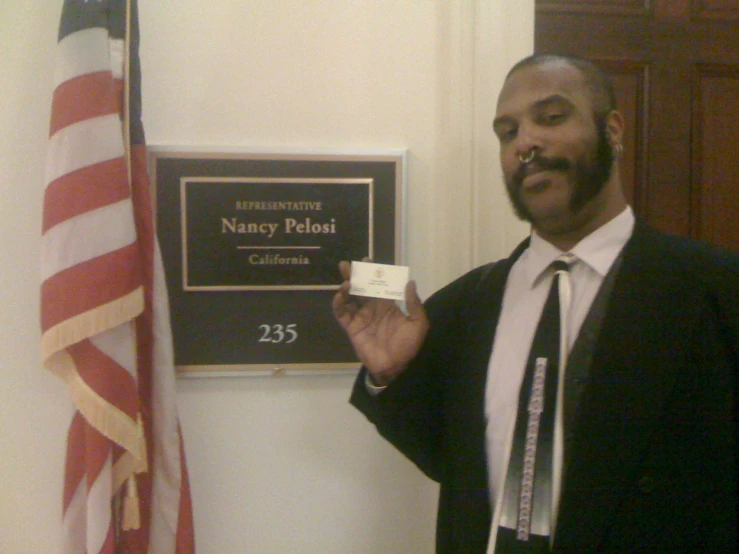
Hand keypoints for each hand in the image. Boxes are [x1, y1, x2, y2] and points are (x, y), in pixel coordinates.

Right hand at [332, 260, 428, 384]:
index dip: (372, 272)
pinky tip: (340, 295)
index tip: (368, 259)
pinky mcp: (351, 327)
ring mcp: (361, 317)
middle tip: (346, 264)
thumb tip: (410, 282)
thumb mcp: (418, 324)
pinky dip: (338, 303)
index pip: (378, 284)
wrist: (396, 367)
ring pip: (349, 297)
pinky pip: (342, 313)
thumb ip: (414, 304)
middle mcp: (372, 308)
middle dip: (354, 275)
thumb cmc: (409, 346)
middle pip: (361, 287)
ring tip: (346, 280)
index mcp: (388, 305)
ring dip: (345, 287)